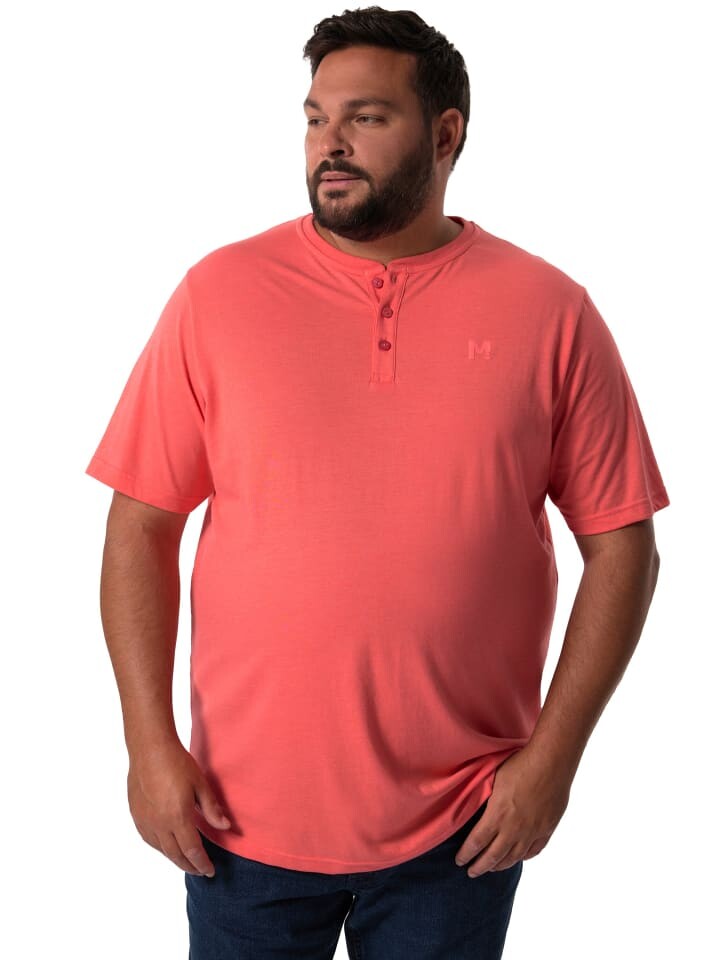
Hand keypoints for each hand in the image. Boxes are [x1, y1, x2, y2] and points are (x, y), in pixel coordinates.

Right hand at [127, 738, 231, 876]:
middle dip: (190, 866)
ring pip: (161, 849)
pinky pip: (149, 839)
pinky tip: (166, 847)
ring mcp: (145, 821)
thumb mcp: (200, 784)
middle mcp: (160, 824)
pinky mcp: (136, 815)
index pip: (192, 850)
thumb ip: (211, 808)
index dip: (202, 863)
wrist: (149, 749)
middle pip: (176, 855)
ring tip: (186, 862)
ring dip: (175, 859)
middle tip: (200, 871)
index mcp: (178, 817)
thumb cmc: (177, 763)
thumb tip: (226, 827)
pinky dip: (160, 848)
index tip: (210, 871)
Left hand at [454, 747, 571, 876]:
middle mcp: (514, 829)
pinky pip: (533, 850)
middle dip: (480, 866)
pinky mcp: (547, 828)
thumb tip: (473, 805)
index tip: (459, 861)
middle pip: (493, 856)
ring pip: (513, 857)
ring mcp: (532, 831)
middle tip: (471, 872)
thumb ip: (484, 797)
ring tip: (492, 868)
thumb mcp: (493, 778)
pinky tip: (517, 858)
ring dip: (500, 865)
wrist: (551, 762)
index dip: (466, 854)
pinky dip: (523, 857)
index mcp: (497, 815)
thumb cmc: (520, 764)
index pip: (476, 842)